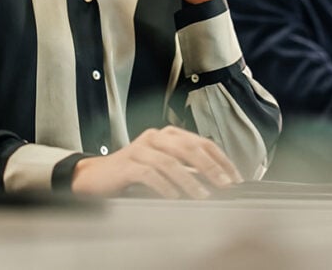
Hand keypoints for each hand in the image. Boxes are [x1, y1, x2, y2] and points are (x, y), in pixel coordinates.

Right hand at [71, 126, 241, 198]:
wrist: (96, 177)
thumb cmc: (133, 173)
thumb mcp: (164, 167)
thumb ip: (187, 170)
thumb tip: (217, 182)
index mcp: (168, 135)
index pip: (201, 142)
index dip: (221, 159)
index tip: (235, 177)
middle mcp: (155, 137)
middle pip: (188, 148)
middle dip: (210, 167)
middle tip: (224, 185)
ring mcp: (140, 149)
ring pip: (170, 162)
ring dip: (190, 181)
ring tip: (202, 196)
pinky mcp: (127, 164)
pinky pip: (149, 173)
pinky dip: (164, 186)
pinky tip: (174, 197)